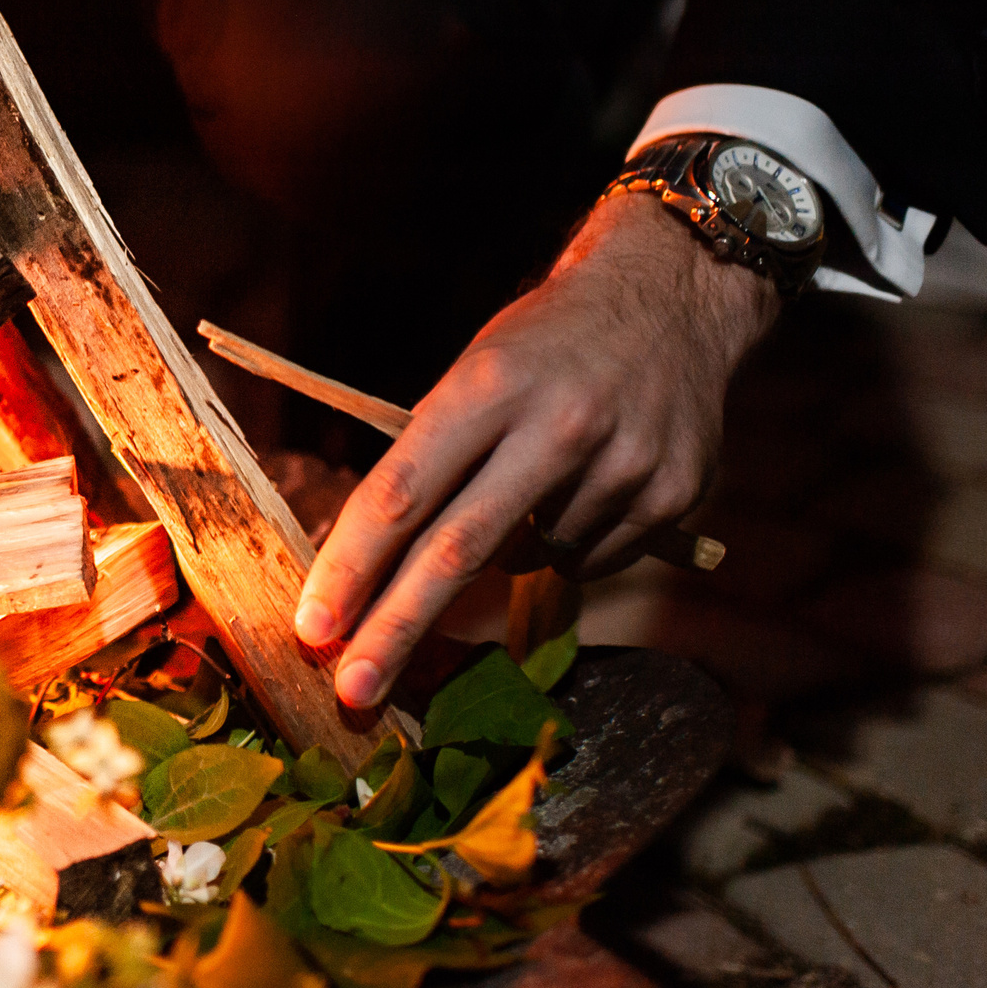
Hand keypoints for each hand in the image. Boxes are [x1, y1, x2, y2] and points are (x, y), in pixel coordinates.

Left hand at [291, 191, 782, 708]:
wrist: (672, 294)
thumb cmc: (543, 344)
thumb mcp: (475, 370)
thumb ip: (431, 460)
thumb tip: (367, 569)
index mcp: (489, 385)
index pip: (402, 492)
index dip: (352, 567)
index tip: (312, 627)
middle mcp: (557, 425)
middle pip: (457, 550)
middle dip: (396, 629)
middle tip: (352, 693)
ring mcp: (622, 464)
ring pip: (529, 561)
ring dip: (508, 552)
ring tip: (534, 480)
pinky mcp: (674, 496)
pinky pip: (590, 561)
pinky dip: (569, 544)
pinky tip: (587, 487)